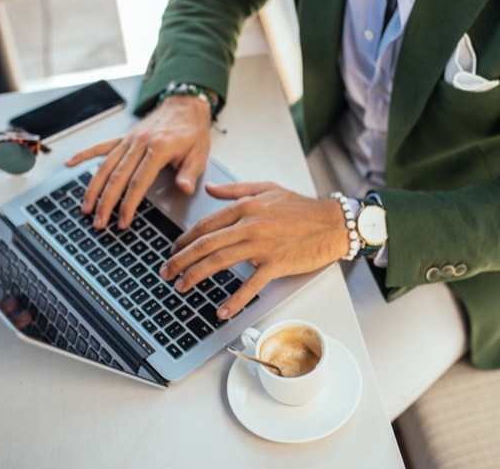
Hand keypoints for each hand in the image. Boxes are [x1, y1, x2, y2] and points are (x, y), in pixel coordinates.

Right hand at [65, 95, 211, 228]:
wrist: (185, 105)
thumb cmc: (193, 131)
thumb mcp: (200, 154)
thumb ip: (189, 174)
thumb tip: (184, 189)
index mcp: (159, 148)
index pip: (138, 181)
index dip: (128, 204)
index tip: (122, 221)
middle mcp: (140, 143)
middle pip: (117, 176)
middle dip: (105, 202)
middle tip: (98, 222)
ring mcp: (129, 139)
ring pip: (105, 165)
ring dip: (94, 188)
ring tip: (86, 207)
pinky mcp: (124, 137)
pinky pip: (101, 146)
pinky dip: (84, 154)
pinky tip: (70, 163)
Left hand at [160, 182, 346, 318]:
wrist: (333, 222)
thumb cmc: (302, 207)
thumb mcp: (266, 188)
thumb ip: (235, 190)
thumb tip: (209, 188)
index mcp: (245, 206)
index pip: (206, 224)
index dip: (184, 239)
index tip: (173, 250)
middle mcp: (250, 225)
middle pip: (206, 244)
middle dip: (181, 259)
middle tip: (166, 272)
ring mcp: (263, 246)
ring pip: (220, 261)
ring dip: (197, 275)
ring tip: (182, 286)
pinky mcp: (276, 264)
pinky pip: (251, 285)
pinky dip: (234, 300)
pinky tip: (221, 310)